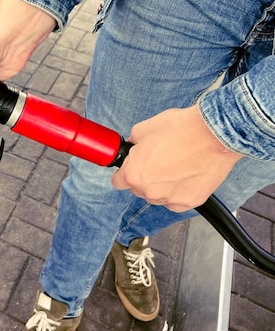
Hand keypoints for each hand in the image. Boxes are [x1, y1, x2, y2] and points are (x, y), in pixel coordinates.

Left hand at [111, 106, 242, 211]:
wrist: (214, 135)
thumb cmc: (180, 129)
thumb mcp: (143, 129)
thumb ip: (132, 143)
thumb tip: (133, 147)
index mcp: (133, 174)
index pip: (117, 182)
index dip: (123, 172)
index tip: (129, 168)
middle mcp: (149, 191)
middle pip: (138, 189)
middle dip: (144, 176)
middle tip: (158, 160)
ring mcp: (170, 199)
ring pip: (158, 196)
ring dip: (161, 186)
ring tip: (175, 166)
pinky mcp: (190, 202)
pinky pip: (176, 201)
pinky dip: (179, 191)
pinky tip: (185, 175)